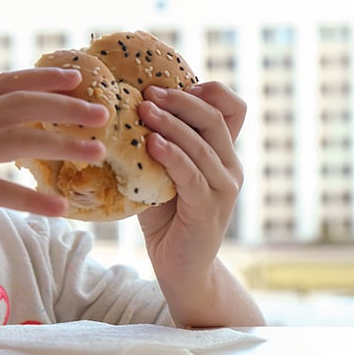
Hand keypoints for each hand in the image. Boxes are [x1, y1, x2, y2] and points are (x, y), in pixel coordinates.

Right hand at [0, 68, 107, 238]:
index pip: (6, 84)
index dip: (43, 78)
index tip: (77, 77)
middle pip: (21, 105)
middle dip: (66, 106)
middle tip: (103, 113)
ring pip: (17, 140)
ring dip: (62, 144)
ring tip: (97, 152)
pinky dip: (31, 199)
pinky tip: (59, 209)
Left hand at [136, 81, 245, 287]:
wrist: (181, 269)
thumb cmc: (165, 219)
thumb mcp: (160, 174)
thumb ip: (155, 147)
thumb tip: (120, 111)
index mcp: (222, 154)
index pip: (233, 108)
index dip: (208, 90)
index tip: (169, 85)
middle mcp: (230, 167)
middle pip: (215, 118)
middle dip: (180, 100)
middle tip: (148, 92)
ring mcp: (223, 188)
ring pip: (202, 144)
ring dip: (171, 123)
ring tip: (143, 110)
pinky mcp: (209, 209)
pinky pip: (192, 174)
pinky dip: (172, 156)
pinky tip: (151, 145)